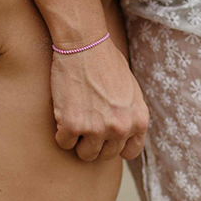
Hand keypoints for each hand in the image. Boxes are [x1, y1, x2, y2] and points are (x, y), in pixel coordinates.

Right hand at [51, 38, 148, 161]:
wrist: (84, 45)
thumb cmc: (107, 61)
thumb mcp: (131, 91)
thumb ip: (130, 115)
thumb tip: (124, 134)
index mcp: (139, 120)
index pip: (130, 152)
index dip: (116, 146)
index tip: (106, 138)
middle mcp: (121, 128)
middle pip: (106, 155)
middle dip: (96, 142)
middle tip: (87, 123)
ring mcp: (96, 129)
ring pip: (85, 154)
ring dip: (79, 141)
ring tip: (76, 119)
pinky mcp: (72, 125)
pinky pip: (64, 143)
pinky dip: (61, 133)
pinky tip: (64, 114)